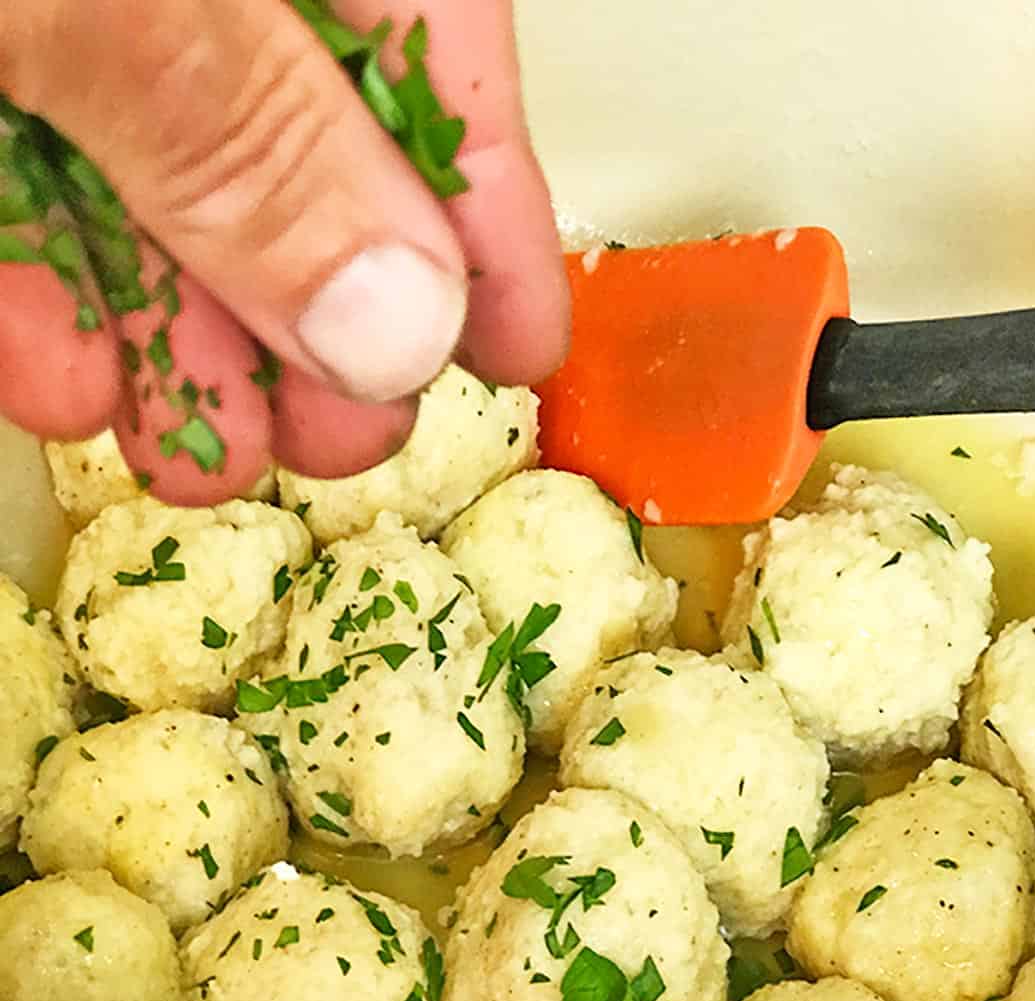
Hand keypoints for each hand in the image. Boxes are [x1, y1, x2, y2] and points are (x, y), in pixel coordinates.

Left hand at [0, 1, 568, 501]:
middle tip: (345, 439)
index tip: (519, 350)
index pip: (435, 38)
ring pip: (152, 174)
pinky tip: (72, 384)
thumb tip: (400, 313)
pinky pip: (23, 172)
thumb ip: (245, 131)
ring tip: (198, 456)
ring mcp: (63, 10)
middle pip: (300, 133)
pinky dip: (47, 288)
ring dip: (182, 341)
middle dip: (320, 319)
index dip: (486, 212)